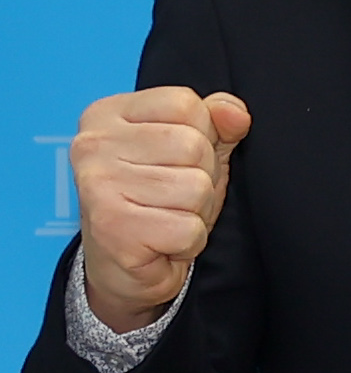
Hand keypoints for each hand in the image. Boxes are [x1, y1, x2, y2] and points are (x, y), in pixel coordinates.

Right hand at [68, 85, 251, 332]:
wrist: (124, 268)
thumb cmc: (159, 201)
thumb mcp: (194, 152)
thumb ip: (217, 123)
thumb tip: (236, 113)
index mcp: (107, 114)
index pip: (186, 104)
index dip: (203, 136)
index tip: (176, 162)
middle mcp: (92, 144)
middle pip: (194, 146)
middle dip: (202, 178)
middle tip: (173, 198)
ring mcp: (98, 184)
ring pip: (196, 187)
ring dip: (196, 212)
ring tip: (167, 218)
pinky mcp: (111, 227)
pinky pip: (189, 228)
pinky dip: (189, 241)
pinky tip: (162, 242)